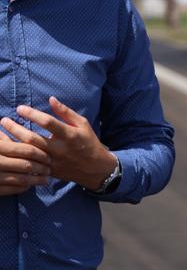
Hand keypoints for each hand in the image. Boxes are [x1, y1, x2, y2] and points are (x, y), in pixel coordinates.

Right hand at [0, 131, 50, 195]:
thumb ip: (3, 138)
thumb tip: (21, 133)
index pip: (25, 149)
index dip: (40, 153)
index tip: (49, 157)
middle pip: (26, 165)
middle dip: (41, 168)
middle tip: (50, 170)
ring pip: (21, 179)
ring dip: (36, 180)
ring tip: (45, 180)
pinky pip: (12, 190)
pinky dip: (23, 188)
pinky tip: (29, 186)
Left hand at [2, 97, 116, 190]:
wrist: (95, 168)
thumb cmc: (89, 142)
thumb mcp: (83, 124)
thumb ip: (66, 112)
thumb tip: (51, 99)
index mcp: (69, 135)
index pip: (47, 122)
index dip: (32, 114)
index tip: (20, 108)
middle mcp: (60, 149)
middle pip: (32, 138)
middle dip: (15, 128)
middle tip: (3, 120)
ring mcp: (53, 161)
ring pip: (28, 152)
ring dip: (14, 141)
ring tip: (2, 133)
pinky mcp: (49, 170)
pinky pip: (30, 163)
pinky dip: (19, 155)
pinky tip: (11, 149)